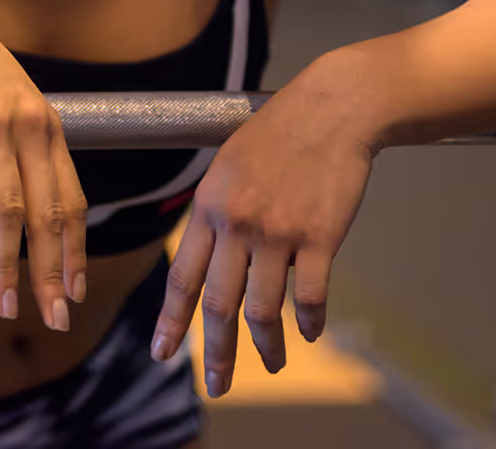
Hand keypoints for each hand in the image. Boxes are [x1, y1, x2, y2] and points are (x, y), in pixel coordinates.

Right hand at [0, 0, 86, 327]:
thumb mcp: (2, 108)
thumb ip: (13, 158)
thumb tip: (3, 221)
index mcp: (47, 129)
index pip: (71, 203)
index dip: (74, 252)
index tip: (73, 294)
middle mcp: (29, 127)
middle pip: (48, 214)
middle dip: (52, 273)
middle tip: (54, 319)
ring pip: (8, 205)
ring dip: (7, 262)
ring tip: (5, 304)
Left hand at [148, 66, 378, 396]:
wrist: (331, 109)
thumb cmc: (278, 135)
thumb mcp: (227, 167)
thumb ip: (214, 213)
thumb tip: (205, 258)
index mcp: (208, 207)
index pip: (181, 277)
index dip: (171, 321)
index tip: (164, 354)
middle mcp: (236, 223)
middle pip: (217, 304)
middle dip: (215, 353)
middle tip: (216, 386)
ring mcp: (278, 232)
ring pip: (263, 310)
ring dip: (266, 348)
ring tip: (271, 364)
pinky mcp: (319, 237)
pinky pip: (310, 296)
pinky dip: (309, 322)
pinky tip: (310, 333)